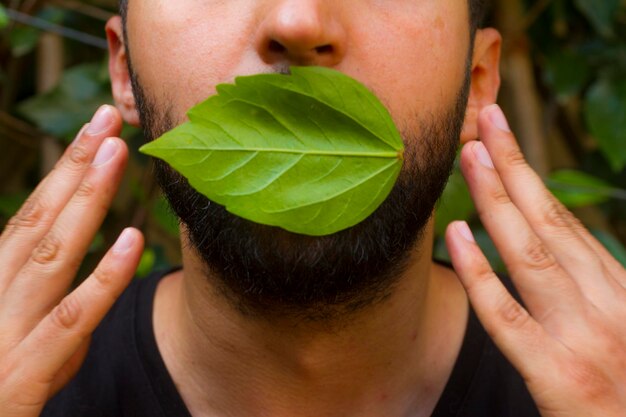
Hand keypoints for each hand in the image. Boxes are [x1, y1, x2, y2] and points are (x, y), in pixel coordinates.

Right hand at [0, 106, 143, 416]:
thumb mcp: (24, 354)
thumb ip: (55, 321)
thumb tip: (93, 291)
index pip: (30, 222)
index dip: (63, 175)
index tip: (95, 134)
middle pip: (37, 223)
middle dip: (74, 168)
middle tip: (108, 117)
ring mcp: (5, 338)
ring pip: (50, 257)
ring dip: (86, 202)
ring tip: (117, 154)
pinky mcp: (22, 380)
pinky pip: (69, 322)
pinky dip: (102, 280)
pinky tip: (132, 241)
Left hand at [446, 105, 625, 416]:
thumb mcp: (621, 322)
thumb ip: (591, 284)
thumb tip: (557, 240)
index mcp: (619, 288)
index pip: (565, 221)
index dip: (530, 178)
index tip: (504, 139)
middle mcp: (605, 302)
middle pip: (549, 221)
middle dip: (514, 168)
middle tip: (486, 121)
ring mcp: (581, 336)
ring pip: (530, 253)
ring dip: (497, 199)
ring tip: (471, 155)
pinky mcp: (556, 374)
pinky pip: (507, 315)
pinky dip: (480, 272)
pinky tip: (457, 234)